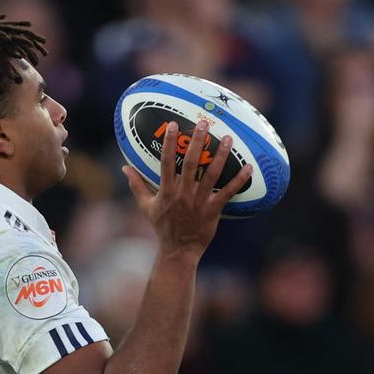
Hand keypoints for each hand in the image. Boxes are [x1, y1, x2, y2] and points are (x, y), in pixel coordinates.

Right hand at [123, 120, 251, 257]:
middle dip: (197, 142)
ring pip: (212, 175)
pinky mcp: (213, 211)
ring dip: (220, 156)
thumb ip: (137, 185)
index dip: (169, 143)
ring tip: (227, 139)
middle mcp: (183, 194)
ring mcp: (199, 202)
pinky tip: (248, 167)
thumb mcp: (146, 206)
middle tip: (204, 123)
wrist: (178, 250)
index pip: (167, 162)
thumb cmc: (163, 227)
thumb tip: (124, 168)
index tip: (173, 125)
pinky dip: (239, 180)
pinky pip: (227, 193)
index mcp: (167, 191)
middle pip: (191, 163)